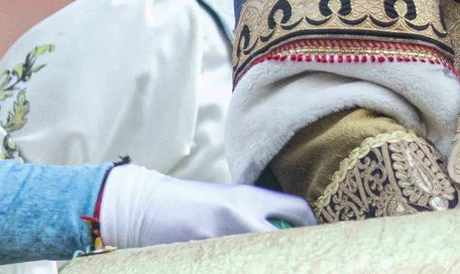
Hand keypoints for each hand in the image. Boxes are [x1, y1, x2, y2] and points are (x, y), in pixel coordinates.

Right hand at [98, 164, 315, 249]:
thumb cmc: (190, 201)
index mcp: (249, 197)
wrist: (146, 205)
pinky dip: (240, 263)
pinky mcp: (202, 256)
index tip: (313, 236)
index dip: (310, 225)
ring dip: (266, 260)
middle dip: (292, 254)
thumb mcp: (227, 196)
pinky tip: (241, 262)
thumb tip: (281, 226)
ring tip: (272, 260)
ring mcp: (221, 239)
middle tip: (302, 260)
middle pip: (282, 241)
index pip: (295, 209)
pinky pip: (232, 262)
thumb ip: (254, 210)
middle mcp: (240, 216)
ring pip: (259, 258)